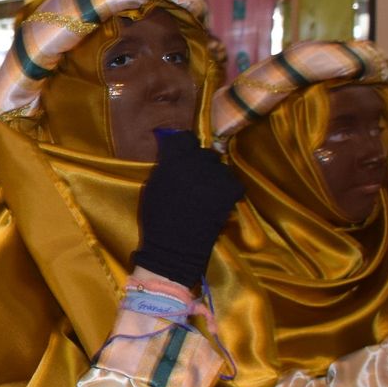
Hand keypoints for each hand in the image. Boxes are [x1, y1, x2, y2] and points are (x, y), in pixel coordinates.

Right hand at [132, 131, 244, 289]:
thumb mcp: (154, 186)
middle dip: (201, 164)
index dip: (185, 147)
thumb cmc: (158, 219)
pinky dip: (227, 191)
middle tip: (196, 180)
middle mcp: (195, 164)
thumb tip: (175, 152)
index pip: (184, 139)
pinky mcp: (229, 192)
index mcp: (172, 161)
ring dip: (215, 177)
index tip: (184, 156)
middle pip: (204, 153)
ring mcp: (214, 177)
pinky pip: (233, 183)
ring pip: (221, 168)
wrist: (174, 248)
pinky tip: (217, 202)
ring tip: (207, 194)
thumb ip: (166, 165)